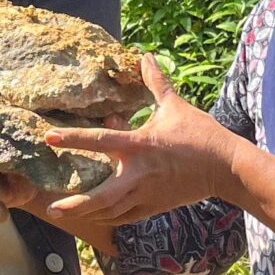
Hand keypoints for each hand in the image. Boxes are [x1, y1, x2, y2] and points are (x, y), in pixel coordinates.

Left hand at [42, 57, 245, 233]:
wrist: (226, 168)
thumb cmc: (200, 134)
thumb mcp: (175, 106)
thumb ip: (155, 83)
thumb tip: (146, 56)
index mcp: (140, 145)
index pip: (99, 140)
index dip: (72, 138)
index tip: (48, 138)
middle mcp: (138, 174)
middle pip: (101, 196)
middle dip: (75, 205)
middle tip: (51, 208)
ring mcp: (146, 194)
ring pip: (110, 211)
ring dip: (86, 214)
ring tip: (64, 213)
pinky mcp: (154, 207)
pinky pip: (126, 217)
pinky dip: (108, 218)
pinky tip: (95, 217)